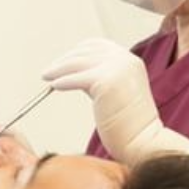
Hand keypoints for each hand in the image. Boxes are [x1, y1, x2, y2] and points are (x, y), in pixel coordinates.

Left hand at [41, 38, 188, 164]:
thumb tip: (74, 73)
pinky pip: (75, 78)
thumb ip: (101, 77)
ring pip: (78, 63)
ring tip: (46, 76)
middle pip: (85, 52)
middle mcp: (126, 60)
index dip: (77, 52)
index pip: (97, 45)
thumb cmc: (128, 125)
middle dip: (64, 60)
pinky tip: (54, 85)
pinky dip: (62, 81)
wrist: (143, 142)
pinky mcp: (106, 81)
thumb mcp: (116, 91)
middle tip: (49, 70)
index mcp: (130, 60)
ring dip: (58, 69)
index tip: (63, 61)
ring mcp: (117, 68)